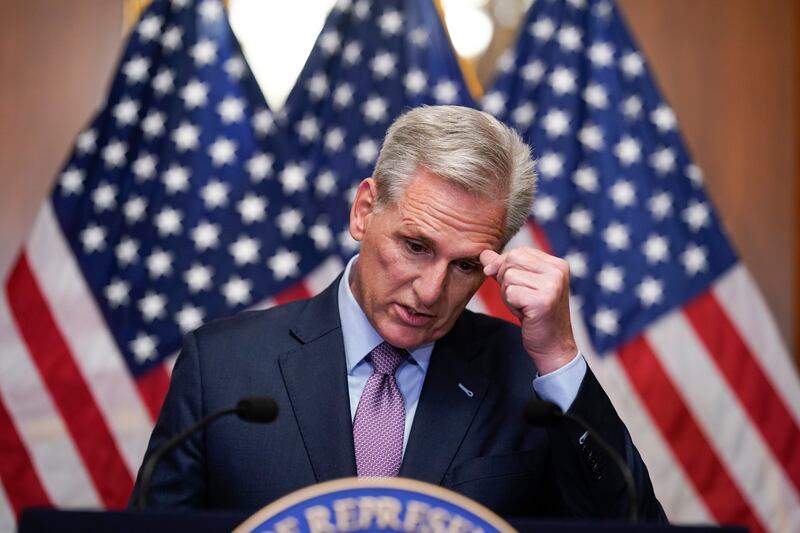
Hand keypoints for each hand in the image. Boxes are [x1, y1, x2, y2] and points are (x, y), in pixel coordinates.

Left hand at [479, 247, 576, 374]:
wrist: (552, 345)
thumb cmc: (536, 316)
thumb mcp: (521, 286)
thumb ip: (504, 268)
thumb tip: (484, 253)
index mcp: (556, 264)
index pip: (518, 251)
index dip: (505, 267)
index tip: (514, 286)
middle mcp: (557, 271)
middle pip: (511, 259)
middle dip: (505, 280)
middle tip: (519, 298)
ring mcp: (552, 285)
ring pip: (508, 276)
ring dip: (508, 294)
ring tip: (523, 306)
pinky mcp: (543, 300)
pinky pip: (510, 292)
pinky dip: (511, 305)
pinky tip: (525, 314)